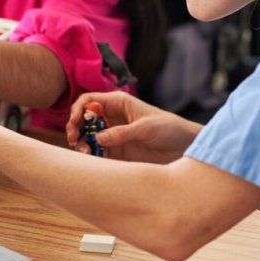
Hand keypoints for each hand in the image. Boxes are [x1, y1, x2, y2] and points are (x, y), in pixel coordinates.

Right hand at [66, 91, 201, 163]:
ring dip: (81, 143)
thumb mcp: (145, 128)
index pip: (89, 101)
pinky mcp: (116, 151)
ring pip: (87, 137)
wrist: (185, 147)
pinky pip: (97, 152)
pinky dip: (91, 156)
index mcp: (118, 103)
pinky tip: (93, 159)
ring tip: (84, 152)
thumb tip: (97, 138)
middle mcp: (112, 117)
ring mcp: (113, 135)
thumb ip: (121, 133)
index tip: (75, 122)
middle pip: (83, 120)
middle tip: (74, 140)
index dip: (78, 109)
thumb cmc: (169, 129)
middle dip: (75, 128)